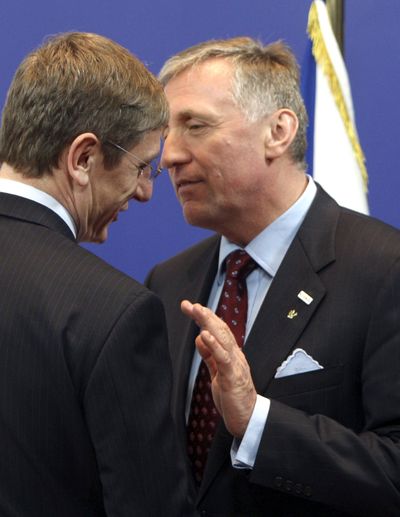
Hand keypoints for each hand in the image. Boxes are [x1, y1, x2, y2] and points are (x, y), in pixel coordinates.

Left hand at [181, 300, 256, 437]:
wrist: (248, 419)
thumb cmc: (233, 397)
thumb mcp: (217, 372)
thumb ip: (209, 355)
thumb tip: (200, 339)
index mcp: (230, 354)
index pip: (217, 330)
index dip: (204, 317)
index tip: (190, 307)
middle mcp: (235, 355)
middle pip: (220, 329)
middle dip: (205, 315)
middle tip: (190, 304)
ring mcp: (235, 364)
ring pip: (223, 338)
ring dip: (209, 323)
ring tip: (197, 310)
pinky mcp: (232, 376)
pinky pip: (223, 358)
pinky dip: (214, 345)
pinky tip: (204, 335)